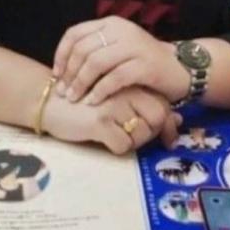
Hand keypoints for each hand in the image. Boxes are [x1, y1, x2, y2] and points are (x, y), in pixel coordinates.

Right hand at [41, 84, 180, 154]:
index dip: (168, 125)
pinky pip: (123, 146)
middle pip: (158, 119)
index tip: (168, 140)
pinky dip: (115, 147)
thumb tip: (178, 120)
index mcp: (132, 81)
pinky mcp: (100, 120)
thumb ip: (147, 106)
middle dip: (149, 134)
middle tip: (130, 136)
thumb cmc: (87, 103)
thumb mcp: (119, 99)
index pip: (164, 105)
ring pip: (142, 134)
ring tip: (112, 134)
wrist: (50, 102)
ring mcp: (114, 103)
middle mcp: (127, 89)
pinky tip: (101, 138)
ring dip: (131, 141)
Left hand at [52, 16, 188, 104]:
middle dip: (69, 73)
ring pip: (96, 62)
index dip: (61, 54)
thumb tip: (64, 64)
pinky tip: (93, 102)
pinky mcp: (145, 65)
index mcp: (111, 24)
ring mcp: (135, 46)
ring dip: (81, 83)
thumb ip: (96, 50)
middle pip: (83, 49)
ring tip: (74, 99)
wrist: (180, 69)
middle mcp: (122, 30)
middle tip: (63, 92)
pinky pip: (115, 78)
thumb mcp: (118, 48)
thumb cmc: (144, 63)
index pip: (75, 33)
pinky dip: (100, 91)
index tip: (56, 74)